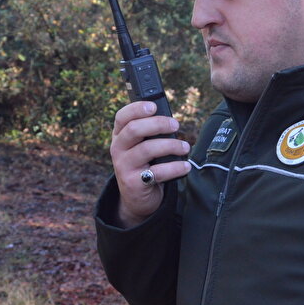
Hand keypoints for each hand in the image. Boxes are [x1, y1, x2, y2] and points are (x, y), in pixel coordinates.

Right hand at [109, 101, 192, 226]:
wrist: (136, 198)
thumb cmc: (144, 165)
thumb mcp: (141, 146)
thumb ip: (149, 133)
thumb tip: (170, 121)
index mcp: (119, 136)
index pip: (122, 117)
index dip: (136, 108)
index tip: (154, 106)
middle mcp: (118, 149)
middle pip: (134, 129)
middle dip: (158, 124)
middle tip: (175, 125)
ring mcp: (124, 166)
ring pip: (147, 149)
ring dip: (171, 145)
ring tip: (185, 147)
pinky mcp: (134, 183)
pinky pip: (157, 172)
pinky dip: (175, 167)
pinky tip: (185, 166)